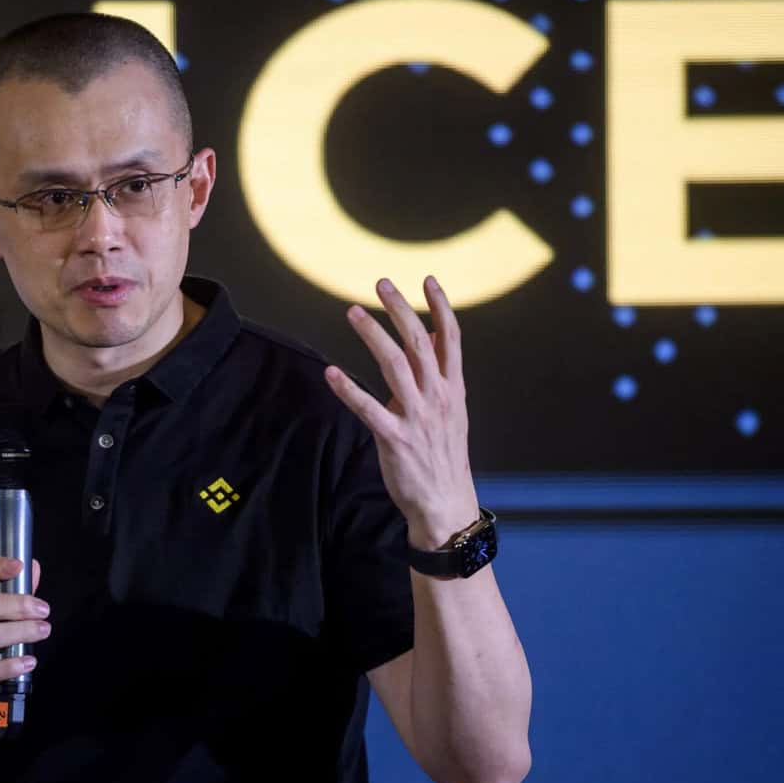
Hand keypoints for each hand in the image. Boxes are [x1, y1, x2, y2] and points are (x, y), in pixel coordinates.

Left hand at [324, 276, 479, 548]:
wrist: (445, 502)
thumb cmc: (442, 453)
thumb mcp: (451, 409)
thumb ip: (441, 371)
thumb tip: (434, 332)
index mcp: (452, 388)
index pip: (451, 339)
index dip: (440, 307)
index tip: (427, 280)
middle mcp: (438, 397)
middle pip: (420, 343)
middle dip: (400, 310)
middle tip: (380, 283)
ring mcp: (417, 418)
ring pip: (396, 366)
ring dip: (373, 336)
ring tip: (353, 312)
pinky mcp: (395, 439)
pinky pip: (368, 409)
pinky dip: (348, 390)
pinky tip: (331, 373)